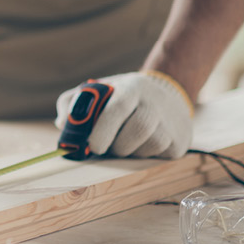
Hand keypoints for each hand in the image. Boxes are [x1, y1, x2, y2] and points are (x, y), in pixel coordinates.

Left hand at [55, 71, 193, 158]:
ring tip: (123, 143)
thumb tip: (62, 123)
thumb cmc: (121, 97)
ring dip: (130, 151)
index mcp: (131, 88)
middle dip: (117, 145)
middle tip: (106, 148)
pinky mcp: (181, 139)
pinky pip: (160, 154)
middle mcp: (154, 101)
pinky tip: (140, 145)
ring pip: (149, 145)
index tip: (93, 146)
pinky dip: (145, 155)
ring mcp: (171, 120)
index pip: (120, 106)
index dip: (105, 128)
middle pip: (139, 129)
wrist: (165, 95)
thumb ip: (73, 102)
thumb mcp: (98, 91)